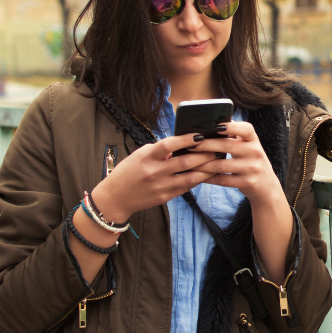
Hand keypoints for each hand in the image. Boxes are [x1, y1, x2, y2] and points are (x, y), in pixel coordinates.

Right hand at [89, 134, 215, 222]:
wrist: (116, 197)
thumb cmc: (128, 172)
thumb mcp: (140, 155)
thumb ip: (160, 151)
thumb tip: (183, 144)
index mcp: (147, 157)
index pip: (169, 145)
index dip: (186, 139)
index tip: (200, 135)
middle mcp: (154, 172)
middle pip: (185, 162)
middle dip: (204, 155)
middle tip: (216, 148)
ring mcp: (161, 186)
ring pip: (190, 177)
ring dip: (206, 169)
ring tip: (216, 162)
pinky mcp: (165, 197)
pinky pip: (186, 187)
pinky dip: (197, 180)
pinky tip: (205, 174)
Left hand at [186, 121, 283, 204]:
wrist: (266, 187)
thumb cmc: (250, 162)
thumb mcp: (248, 146)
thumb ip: (234, 135)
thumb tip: (211, 121)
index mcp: (254, 140)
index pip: (246, 129)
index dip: (231, 126)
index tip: (215, 126)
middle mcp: (255, 152)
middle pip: (227, 146)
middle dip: (206, 144)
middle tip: (190, 144)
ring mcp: (252, 168)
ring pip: (221, 165)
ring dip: (202, 163)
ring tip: (188, 161)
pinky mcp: (246, 183)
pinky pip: (222, 180)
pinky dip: (208, 178)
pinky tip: (197, 175)